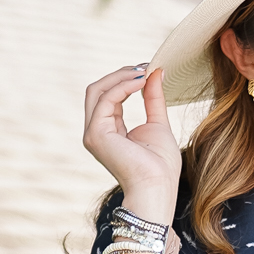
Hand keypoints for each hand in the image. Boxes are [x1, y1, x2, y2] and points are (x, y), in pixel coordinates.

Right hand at [83, 62, 180, 223]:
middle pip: (98, 89)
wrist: (157, 187)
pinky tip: (141, 82)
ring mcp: (93, 133)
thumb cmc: (160, 166)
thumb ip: (153, 99)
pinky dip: (123, 86)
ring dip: (122, 77)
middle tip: (145, 66)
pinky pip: (106, 99)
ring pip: (98, 90)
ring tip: (144, 72)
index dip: (127, 79)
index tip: (148, 69)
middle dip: (121, 74)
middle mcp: (95, 131)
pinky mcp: (96, 134)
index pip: (109, 96)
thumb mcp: (158, 124)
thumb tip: (155, 72)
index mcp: (108, 130)